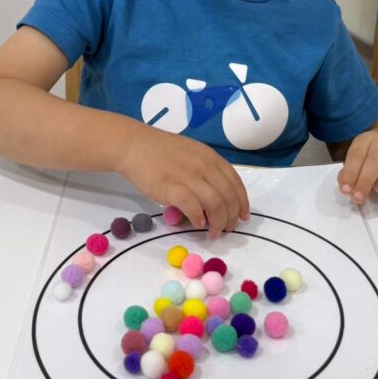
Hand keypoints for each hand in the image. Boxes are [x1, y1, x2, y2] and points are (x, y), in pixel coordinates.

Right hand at [115, 123, 249, 237]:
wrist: (134, 146)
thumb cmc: (162, 152)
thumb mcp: (192, 154)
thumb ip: (206, 172)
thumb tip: (217, 198)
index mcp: (210, 158)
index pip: (235, 183)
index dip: (242, 203)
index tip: (243, 216)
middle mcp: (203, 166)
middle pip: (228, 196)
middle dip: (232, 217)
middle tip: (227, 229)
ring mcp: (187, 176)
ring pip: (215, 204)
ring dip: (218, 222)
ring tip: (214, 232)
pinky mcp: (170, 187)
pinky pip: (192, 206)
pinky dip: (198, 219)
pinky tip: (197, 224)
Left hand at [337, 126, 377, 203]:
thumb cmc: (368, 159)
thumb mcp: (355, 163)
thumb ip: (349, 175)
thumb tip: (347, 188)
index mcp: (366, 139)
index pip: (357, 154)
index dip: (351, 173)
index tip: (346, 190)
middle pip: (376, 157)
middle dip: (366, 180)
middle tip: (359, 196)